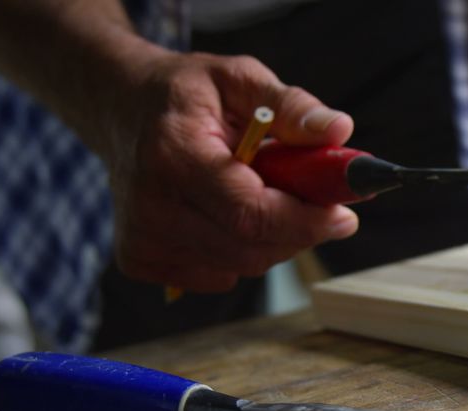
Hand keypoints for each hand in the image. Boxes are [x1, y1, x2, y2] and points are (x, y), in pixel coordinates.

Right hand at [104, 52, 358, 290]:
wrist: (122, 109)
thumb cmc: (188, 95)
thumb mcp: (242, 79)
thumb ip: (292, 107)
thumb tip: (339, 130)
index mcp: (174, 154)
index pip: (250, 213)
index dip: (305, 221)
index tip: (345, 214)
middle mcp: (150, 204)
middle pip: (251, 248)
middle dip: (298, 230)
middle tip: (317, 200)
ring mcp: (141, 238)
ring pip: (241, 265)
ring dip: (272, 239)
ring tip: (264, 193)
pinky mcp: (140, 259)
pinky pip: (219, 274)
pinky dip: (241, 250)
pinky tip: (227, 213)